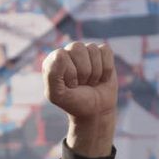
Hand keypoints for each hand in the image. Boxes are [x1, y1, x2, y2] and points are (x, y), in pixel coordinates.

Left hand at [42, 43, 116, 157]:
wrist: (95, 111)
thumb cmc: (74, 102)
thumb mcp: (57, 95)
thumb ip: (52, 75)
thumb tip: (61, 53)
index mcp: (53, 60)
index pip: (62, 55)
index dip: (70, 73)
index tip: (71, 86)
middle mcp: (68, 52)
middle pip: (78, 48)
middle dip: (84, 71)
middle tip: (82, 83)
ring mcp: (85, 52)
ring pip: (92, 49)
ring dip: (95, 72)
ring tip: (90, 81)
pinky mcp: (101, 53)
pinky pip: (105, 50)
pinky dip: (106, 68)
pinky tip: (101, 77)